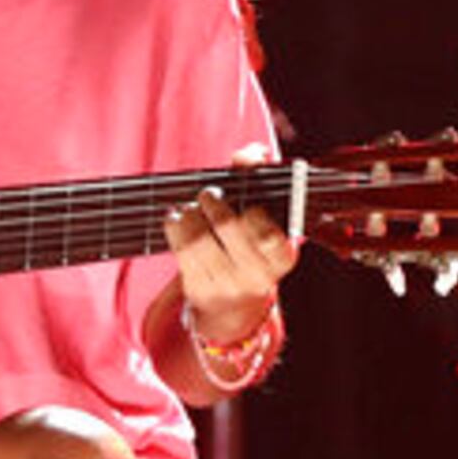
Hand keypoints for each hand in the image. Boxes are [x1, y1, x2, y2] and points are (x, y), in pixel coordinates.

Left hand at [165, 187, 296, 345]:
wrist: (234, 305)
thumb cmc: (250, 248)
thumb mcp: (264, 218)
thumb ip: (257, 178)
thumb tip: (252, 153)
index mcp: (281, 256)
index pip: (267, 230)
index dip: (253, 211)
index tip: (247, 204)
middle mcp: (257, 274)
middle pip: (228, 227)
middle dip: (214, 204)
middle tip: (209, 195)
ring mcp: (227, 284)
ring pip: (199, 238)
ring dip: (190, 215)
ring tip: (192, 209)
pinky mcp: (200, 289)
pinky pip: (181, 251)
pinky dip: (175, 229)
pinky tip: (178, 220)